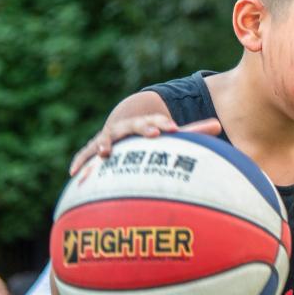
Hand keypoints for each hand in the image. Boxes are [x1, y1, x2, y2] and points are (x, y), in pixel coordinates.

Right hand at [69, 116, 221, 174]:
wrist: (126, 136)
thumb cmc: (154, 141)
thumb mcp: (174, 137)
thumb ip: (195, 132)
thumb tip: (219, 125)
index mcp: (147, 124)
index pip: (155, 120)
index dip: (162, 123)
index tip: (172, 128)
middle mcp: (127, 128)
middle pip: (134, 125)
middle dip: (143, 128)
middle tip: (154, 133)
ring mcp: (109, 137)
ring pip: (107, 138)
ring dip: (106, 144)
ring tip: (106, 152)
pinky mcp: (95, 151)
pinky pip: (86, 155)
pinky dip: (81, 162)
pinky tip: (74, 174)